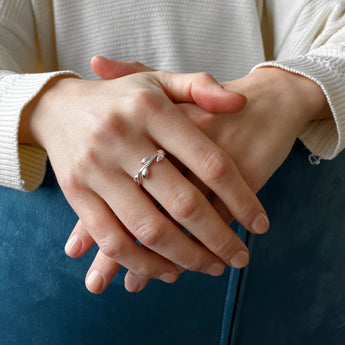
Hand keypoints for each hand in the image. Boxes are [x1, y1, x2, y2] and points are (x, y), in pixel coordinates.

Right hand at [19, 63, 268, 292]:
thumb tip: (241, 102)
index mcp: (151, 108)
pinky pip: (111, 237)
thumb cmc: (121, 98)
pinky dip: (141, 262)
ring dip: (184, 257)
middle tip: (239, 259)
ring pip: (148, 228)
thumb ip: (201, 87)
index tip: (260, 225)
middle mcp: (122, 137)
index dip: (242, 198)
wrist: (58, 107)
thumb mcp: (159, 81)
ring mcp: (96, 168)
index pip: (211, 162)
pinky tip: (167, 271)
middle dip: (218, 239)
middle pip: (183, 202)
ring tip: (209, 268)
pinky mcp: (76, 192)